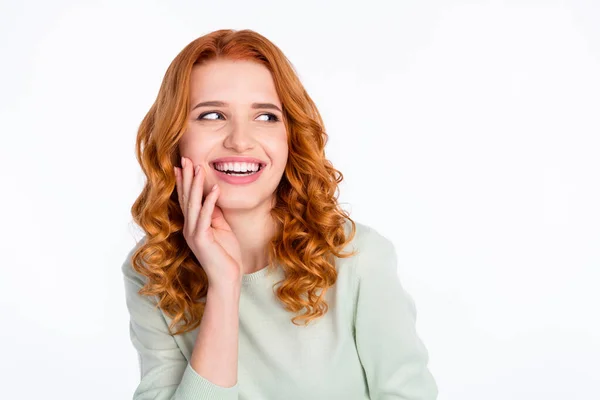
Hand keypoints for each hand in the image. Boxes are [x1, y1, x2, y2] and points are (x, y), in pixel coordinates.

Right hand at [174, 156, 242, 289]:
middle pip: (187, 198)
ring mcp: (193, 234)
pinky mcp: (201, 240)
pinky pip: (205, 216)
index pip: (187, 199)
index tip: (182, 165)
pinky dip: (210, 202)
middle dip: (186, 177)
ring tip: (198, 168)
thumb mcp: (221, 228)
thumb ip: (215, 213)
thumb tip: (213, 195)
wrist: (227, 278)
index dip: (184, 182)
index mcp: (193, 225)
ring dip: (196, 185)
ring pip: (193, 204)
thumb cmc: (226, 254)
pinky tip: (213, 189)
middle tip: (185, 159)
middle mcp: (189, 228)